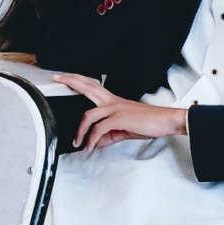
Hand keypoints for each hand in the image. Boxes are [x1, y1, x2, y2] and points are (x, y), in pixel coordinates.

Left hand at [52, 73, 188, 148]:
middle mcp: (112, 101)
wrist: (166, 121)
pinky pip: (99, 129)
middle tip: (57, 77)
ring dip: (80, 131)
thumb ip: (109, 135)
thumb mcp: (125, 130)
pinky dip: (92, 139)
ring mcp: (115, 108)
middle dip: (70, 81)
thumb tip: (97, 143)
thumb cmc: (149, 122)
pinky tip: (91, 146)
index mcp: (113, 101)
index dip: (78, 80)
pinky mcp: (119, 118)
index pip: (92, 86)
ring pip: (89, 115)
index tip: (66, 77)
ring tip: (77, 142)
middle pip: (87, 86)